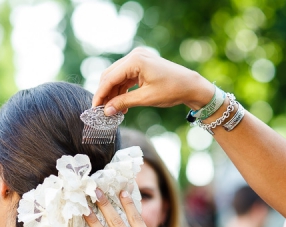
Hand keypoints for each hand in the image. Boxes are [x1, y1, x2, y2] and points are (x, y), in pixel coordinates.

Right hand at [92, 47, 213, 114]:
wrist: (190, 86)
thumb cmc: (172, 90)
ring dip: (113, 93)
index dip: (100, 94)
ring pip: (116, 77)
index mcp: (135, 60)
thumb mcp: (145, 98)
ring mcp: (137, 59)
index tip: (94, 108)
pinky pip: (125, 77)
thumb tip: (106, 111)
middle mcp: (134, 56)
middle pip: (110, 75)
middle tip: (101, 110)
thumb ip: (123, 103)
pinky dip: (121, 90)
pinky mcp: (141, 64)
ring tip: (113, 111)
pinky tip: (122, 105)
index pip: (110, 78)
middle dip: (105, 93)